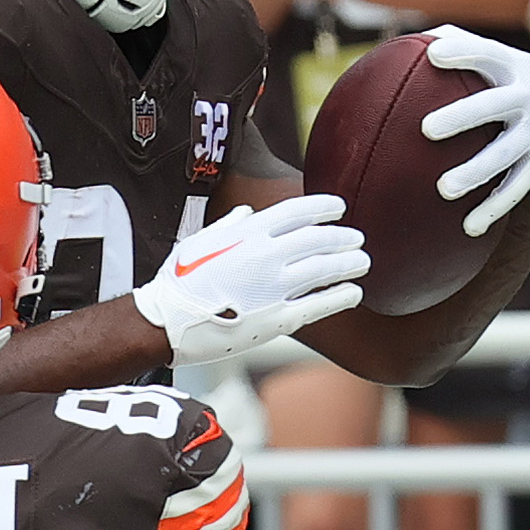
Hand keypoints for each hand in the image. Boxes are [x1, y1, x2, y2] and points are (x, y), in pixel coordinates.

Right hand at [130, 194, 369, 365]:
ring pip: (324, 269)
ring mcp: (272, 288)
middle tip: (358, 238)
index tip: (339, 207)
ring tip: (363, 261)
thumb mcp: (200, 242)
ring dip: (348, 263)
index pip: (297, 211)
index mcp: (247, 233)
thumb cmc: (178, 281)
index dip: (323, 207)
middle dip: (342, 237)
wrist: (165, 322)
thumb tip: (248, 215)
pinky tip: (354, 293)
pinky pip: (318, 305)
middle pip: (318, 239)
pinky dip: (340, 296)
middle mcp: (264, 256)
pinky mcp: (276, 319)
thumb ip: (229, 226)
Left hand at [418, 26, 529, 235]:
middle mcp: (528, 98)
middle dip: (463, 117)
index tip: (434, 55)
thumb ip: (461, 43)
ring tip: (444, 188)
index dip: (463, 51)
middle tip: (427, 129)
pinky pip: (516, 187)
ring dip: (476, 172)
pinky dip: (494, 207)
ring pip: (505, 154)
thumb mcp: (501, 56)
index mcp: (513, 67)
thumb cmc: (518, 77)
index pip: (487, 53)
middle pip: (494, 106)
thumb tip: (411, 41)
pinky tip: (469, 225)